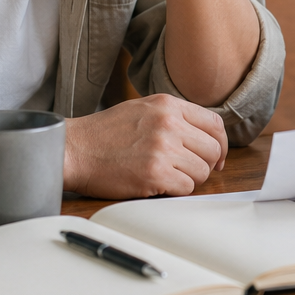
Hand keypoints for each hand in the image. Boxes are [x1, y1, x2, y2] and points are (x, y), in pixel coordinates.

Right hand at [65, 94, 229, 197]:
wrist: (74, 149)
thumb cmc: (104, 133)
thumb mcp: (142, 109)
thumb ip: (173, 116)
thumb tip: (204, 134)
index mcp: (168, 105)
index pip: (214, 123)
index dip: (220, 144)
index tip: (216, 157)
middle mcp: (169, 123)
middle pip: (212, 149)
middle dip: (206, 164)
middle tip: (189, 171)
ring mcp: (163, 148)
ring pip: (202, 171)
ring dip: (188, 179)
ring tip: (166, 176)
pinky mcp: (155, 173)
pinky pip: (186, 188)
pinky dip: (175, 190)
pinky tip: (157, 184)